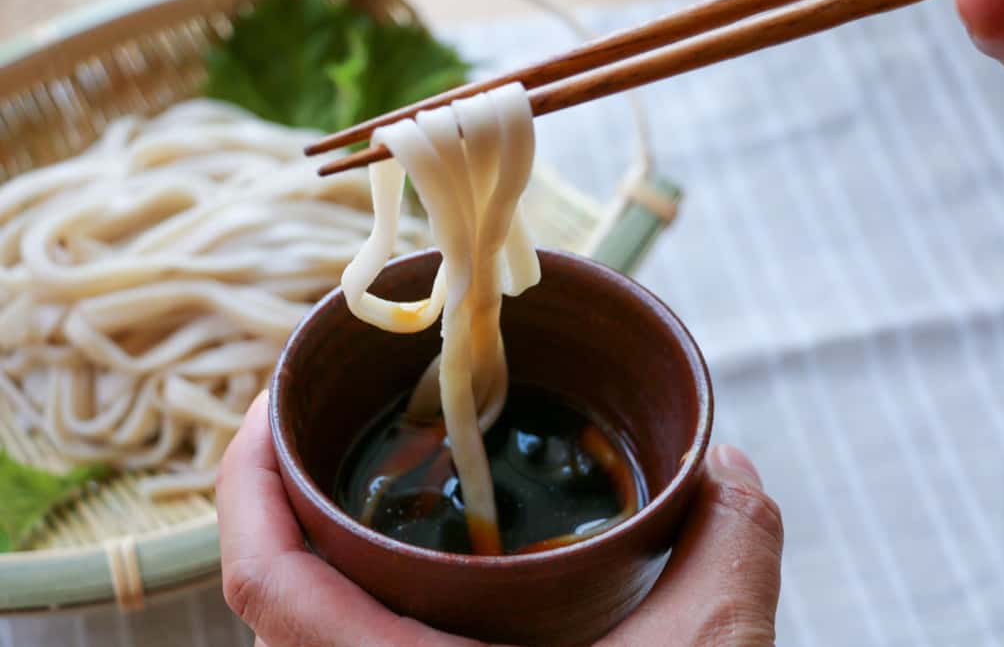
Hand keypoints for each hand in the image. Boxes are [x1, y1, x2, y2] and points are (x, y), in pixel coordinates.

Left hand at [217, 393, 783, 646]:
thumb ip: (730, 551)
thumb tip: (728, 466)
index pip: (265, 585)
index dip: (243, 486)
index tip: (265, 410)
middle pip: (264, 598)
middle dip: (269, 500)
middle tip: (307, 425)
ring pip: (298, 632)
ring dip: (305, 551)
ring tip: (347, 483)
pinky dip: (345, 597)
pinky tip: (405, 568)